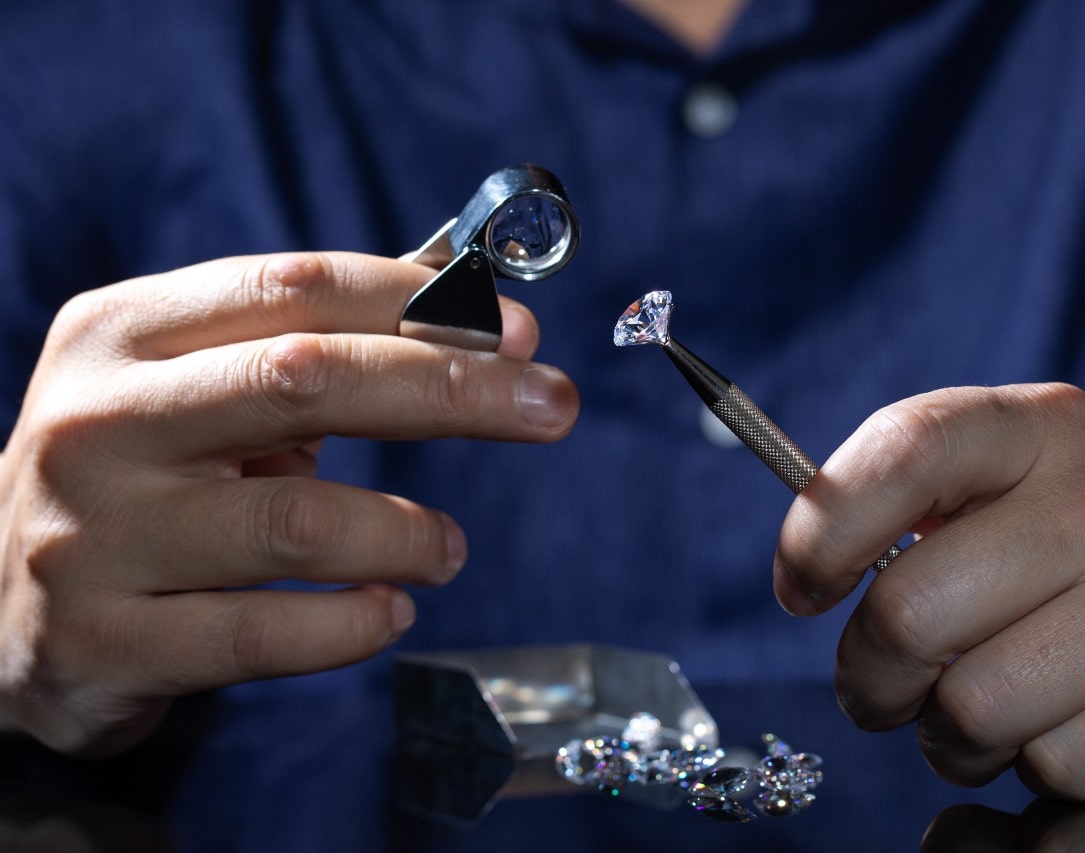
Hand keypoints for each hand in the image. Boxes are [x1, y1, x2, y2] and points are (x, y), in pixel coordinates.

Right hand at [0, 252, 578, 754]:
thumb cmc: (139, 471)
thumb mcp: (196, 383)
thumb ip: (314, 346)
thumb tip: (480, 320)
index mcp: (124, 333)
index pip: (293, 287)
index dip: (420, 304)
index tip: (519, 332)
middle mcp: (98, 422)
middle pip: (306, 378)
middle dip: (452, 389)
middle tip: (552, 408)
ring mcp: (94, 536)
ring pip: (298, 522)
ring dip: (407, 531)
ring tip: (446, 549)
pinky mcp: (105, 643)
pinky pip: (268, 634)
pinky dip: (358, 622)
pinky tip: (389, 609)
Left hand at [774, 383, 1084, 798]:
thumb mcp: (1019, 480)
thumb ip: (915, 497)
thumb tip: (805, 562)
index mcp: (1042, 429)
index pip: (902, 449)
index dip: (821, 531)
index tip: (801, 587)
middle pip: (911, 612)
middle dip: (869, 675)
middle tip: (879, 687)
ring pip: (974, 706)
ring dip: (947, 733)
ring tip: (974, 710)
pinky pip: (1053, 764)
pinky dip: (1030, 766)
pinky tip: (1056, 727)